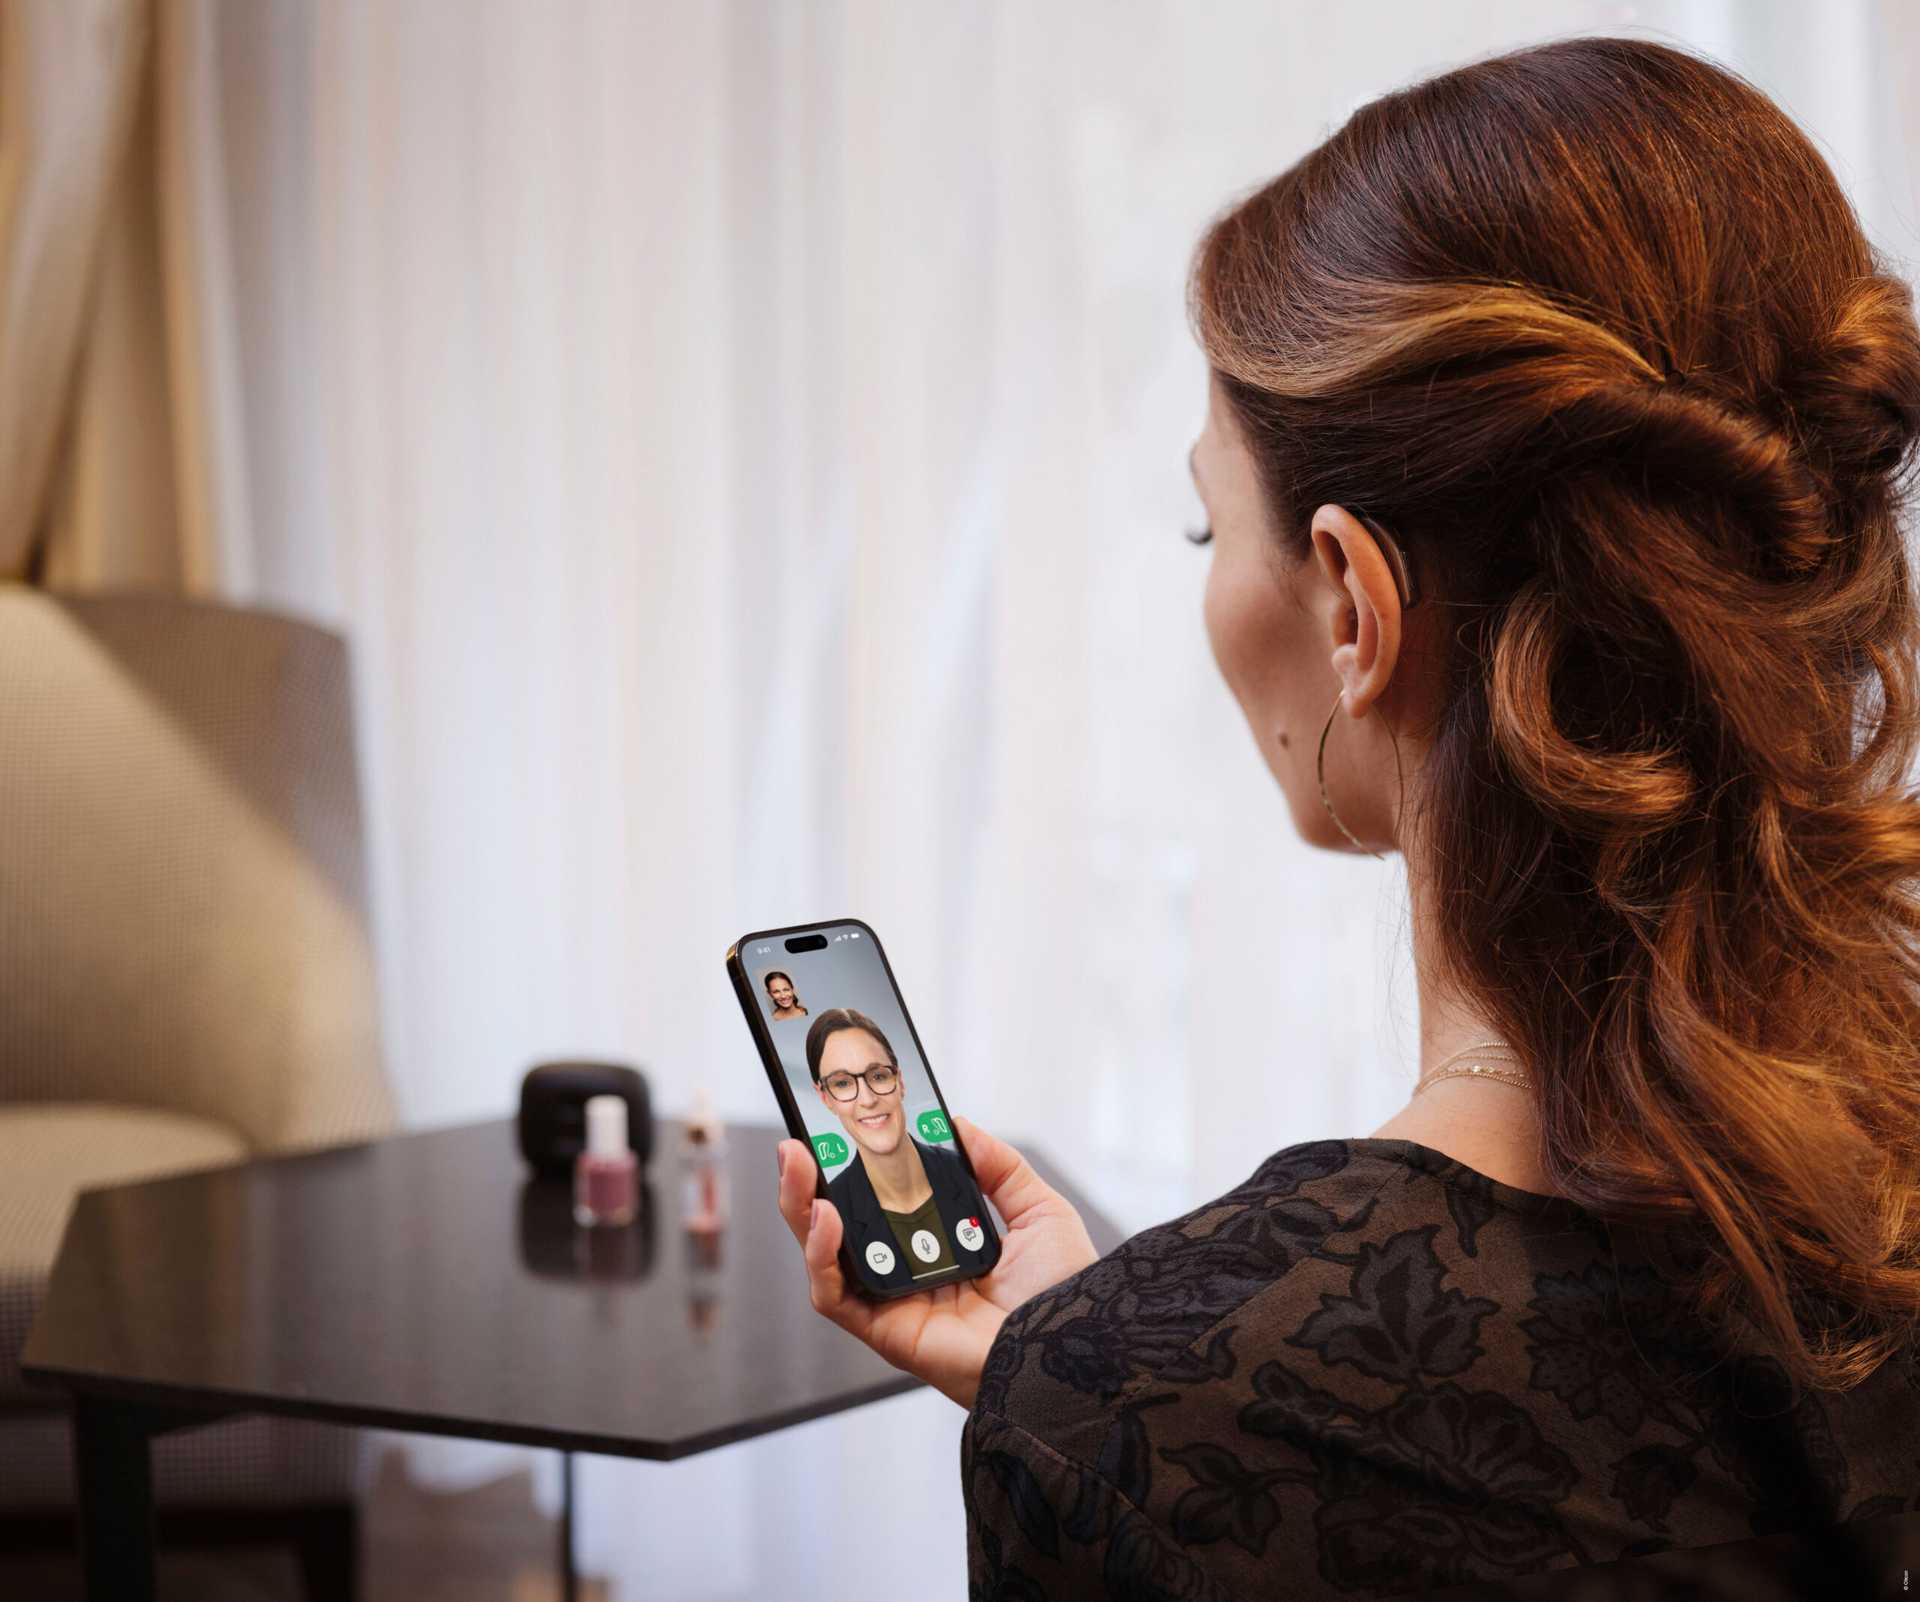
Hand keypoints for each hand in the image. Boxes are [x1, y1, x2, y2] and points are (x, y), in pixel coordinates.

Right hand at [774, 1114, 1099, 1409]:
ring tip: (798, 1164)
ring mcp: (892, 1303)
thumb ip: (998, 1166)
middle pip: (840, 1225)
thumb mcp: (1038, 1211)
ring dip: (800, 1208)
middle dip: (810, 1181)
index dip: (855, 1167)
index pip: (882, 1202)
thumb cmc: (1065, 1295)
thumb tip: (957, 1125)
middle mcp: (909, 1275)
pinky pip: (833, 1296)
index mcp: (941, 1246)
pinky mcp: (885, 1332)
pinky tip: (827, 1217)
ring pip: (824, 1256)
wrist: (1074, 1349)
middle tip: (798, 1141)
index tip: (840, 1127)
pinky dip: (820, 1256)